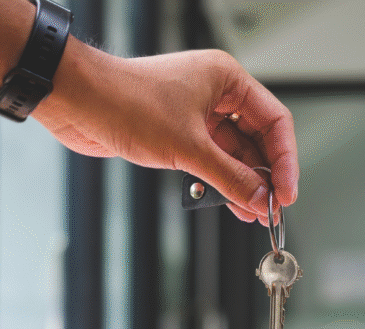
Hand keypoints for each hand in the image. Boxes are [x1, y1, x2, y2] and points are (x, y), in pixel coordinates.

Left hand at [36, 45, 297, 224]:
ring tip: (253, 213)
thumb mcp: (188, 148)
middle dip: (264, 176)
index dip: (285, 161)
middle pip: (256, 139)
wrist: (77, 101)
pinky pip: (210, 159)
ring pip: (232, 152)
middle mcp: (215, 93)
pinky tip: (229, 203)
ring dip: (242, 183)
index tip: (286, 193)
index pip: (274, 121)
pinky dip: (219, 181)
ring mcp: (196, 113)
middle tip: (271, 209)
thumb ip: (229, 177)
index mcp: (226, 80)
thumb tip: (259, 198)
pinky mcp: (177, 132)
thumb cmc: (125, 101)